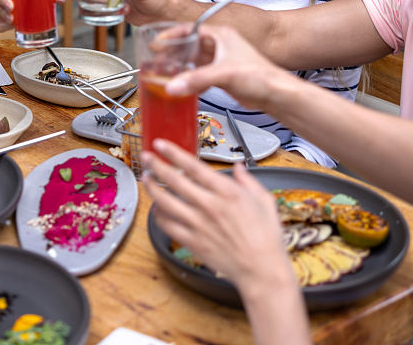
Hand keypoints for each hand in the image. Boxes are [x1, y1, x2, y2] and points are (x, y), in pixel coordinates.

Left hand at [142, 140, 291, 293]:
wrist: (261, 269)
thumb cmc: (266, 236)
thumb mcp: (264, 200)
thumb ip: (248, 180)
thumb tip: (238, 167)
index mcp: (227, 192)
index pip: (192, 166)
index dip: (173, 153)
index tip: (161, 144)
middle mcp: (209, 205)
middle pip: (173, 180)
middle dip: (156, 165)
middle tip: (146, 156)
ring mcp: (198, 224)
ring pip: (165, 202)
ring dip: (152, 188)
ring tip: (146, 178)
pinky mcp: (192, 242)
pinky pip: (168, 226)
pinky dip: (158, 215)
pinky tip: (157, 208)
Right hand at [166, 25, 290, 110]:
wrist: (275, 94)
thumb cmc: (261, 75)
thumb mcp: (224, 74)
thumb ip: (196, 79)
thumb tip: (173, 85)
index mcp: (221, 35)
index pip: (190, 29)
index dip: (171, 34)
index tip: (157, 41)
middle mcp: (220, 45)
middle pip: (189, 45)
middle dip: (173, 53)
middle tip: (157, 61)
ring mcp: (221, 60)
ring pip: (194, 61)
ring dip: (180, 67)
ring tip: (165, 73)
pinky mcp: (222, 75)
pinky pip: (200, 74)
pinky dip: (189, 78)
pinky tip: (182, 85)